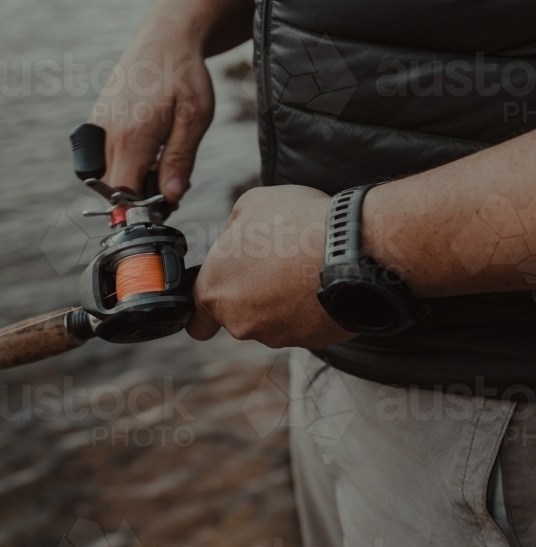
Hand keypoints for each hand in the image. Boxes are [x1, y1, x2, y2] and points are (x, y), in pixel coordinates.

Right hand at [89, 0, 252, 204]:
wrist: (164, 37)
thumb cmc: (184, 75)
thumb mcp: (195, 118)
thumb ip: (180, 159)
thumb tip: (171, 197)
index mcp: (132, 136)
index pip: (124, 193)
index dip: (142, 207)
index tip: (166, 205)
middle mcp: (107, 132)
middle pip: (111, 187)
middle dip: (137, 195)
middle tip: (170, 183)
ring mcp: (98, 124)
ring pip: (104, 172)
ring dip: (129, 177)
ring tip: (160, 162)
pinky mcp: (96, 118)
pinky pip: (101, 155)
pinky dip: (121, 161)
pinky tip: (146, 148)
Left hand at [188, 185, 356, 349]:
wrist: (350, 249)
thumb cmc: (296, 223)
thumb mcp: (251, 204)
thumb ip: (232, 228)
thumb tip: (235, 239)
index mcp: (215, 289)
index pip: (196, 320)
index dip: (206, 309)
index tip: (220, 297)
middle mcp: (239, 321)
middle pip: (238, 314)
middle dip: (253, 293)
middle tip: (276, 262)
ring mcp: (276, 335)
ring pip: (272, 320)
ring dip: (282, 299)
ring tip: (304, 266)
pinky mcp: (310, 342)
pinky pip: (303, 325)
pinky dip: (309, 307)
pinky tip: (322, 280)